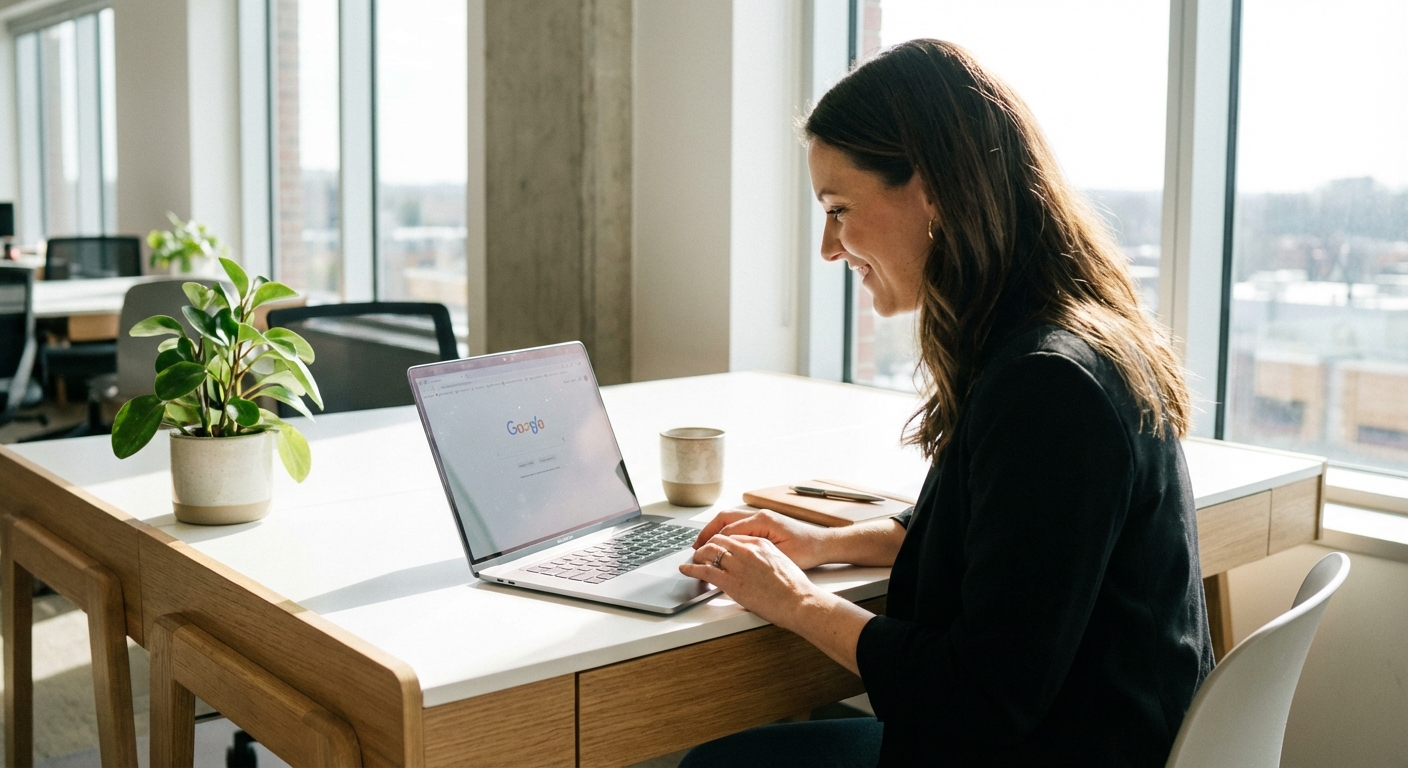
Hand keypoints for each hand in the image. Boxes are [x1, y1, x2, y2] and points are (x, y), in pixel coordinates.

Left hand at [679, 533, 824, 630]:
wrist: (799, 601)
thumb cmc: (795, 587)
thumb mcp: (781, 561)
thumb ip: (765, 557)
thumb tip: (756, 563)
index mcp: (761, 544)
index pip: (733, 536)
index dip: (721, 541)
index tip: (716, 546)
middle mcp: (748, 551)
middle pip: (718, 540)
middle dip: (707, 545)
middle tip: (701, 552)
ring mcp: (739, 565)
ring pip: (709, 552)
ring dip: (698, 555)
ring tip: (693, 559)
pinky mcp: (732, 582)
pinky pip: (705, 571)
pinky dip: (692, 569)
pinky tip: (685, 569)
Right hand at [692, 509, 833, 569]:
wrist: (823, 544)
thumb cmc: (806, 551)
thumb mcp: (778, 556)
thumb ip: (753, 554)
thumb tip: (730, 558)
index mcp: (762, 521)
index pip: (727, 530)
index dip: (711, 543)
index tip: (699, 554)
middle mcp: (760, 515)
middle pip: (724, 519)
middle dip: (707, 533)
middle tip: (695, 548)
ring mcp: (761, 517)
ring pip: (730, 520)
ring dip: (715, 532)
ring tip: (704, 546)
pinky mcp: (764, 522)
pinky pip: (739, 524)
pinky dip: (727, 532)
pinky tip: (722, 545)